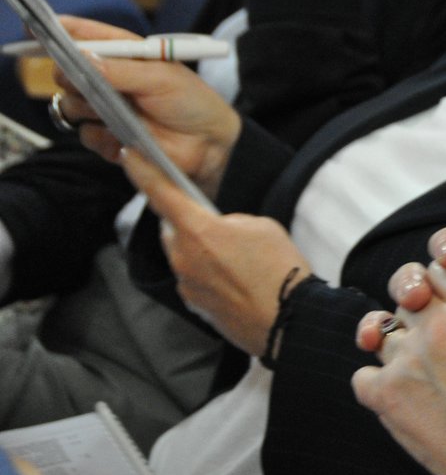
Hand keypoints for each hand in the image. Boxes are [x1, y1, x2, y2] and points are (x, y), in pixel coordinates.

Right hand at [53, 18, 240, 196]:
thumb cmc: (193, 103)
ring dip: (84, 107)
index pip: (90, 39)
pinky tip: (123, 137)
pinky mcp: (108, 139)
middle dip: (68, 75)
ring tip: (113, 111)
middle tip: (83, 81)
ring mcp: (107, 110)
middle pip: (66, 72)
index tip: (41, 28)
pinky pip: (85, 135)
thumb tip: (81, 58)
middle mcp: (112, 82)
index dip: (64, 32)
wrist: (211, 145)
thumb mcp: (162, 78)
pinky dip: (100, 136)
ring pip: (69, 105)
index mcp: (128, 58)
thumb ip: (121, 69)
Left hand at [122, 148, 309, 356]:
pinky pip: (194, 278)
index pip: (161, 193)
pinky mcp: (194, 305)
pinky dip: (209, 273)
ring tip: (236, 258)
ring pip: (184, 254)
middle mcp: (183, 256)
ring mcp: (186, 283)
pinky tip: (237, 279)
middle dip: (188, 222)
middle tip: (219, 224)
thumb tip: (220, 229)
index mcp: (198, 230)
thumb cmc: (279, 268)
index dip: (143, 171)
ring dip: (201, 250)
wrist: (288, 320)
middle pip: (172, 228)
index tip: (128, 155)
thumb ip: (231, 220)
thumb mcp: (261, 226)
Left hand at [351, 252, 445, 474]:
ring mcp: (407, 359)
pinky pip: (364, 373)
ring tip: (420, 357)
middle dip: (419, 292)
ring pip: (384, 326)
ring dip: (400, 337)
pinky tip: (401, 388)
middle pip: (411, 284)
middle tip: (427, 309)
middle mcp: (438, 326)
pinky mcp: (385, 395)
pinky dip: (378, 379)